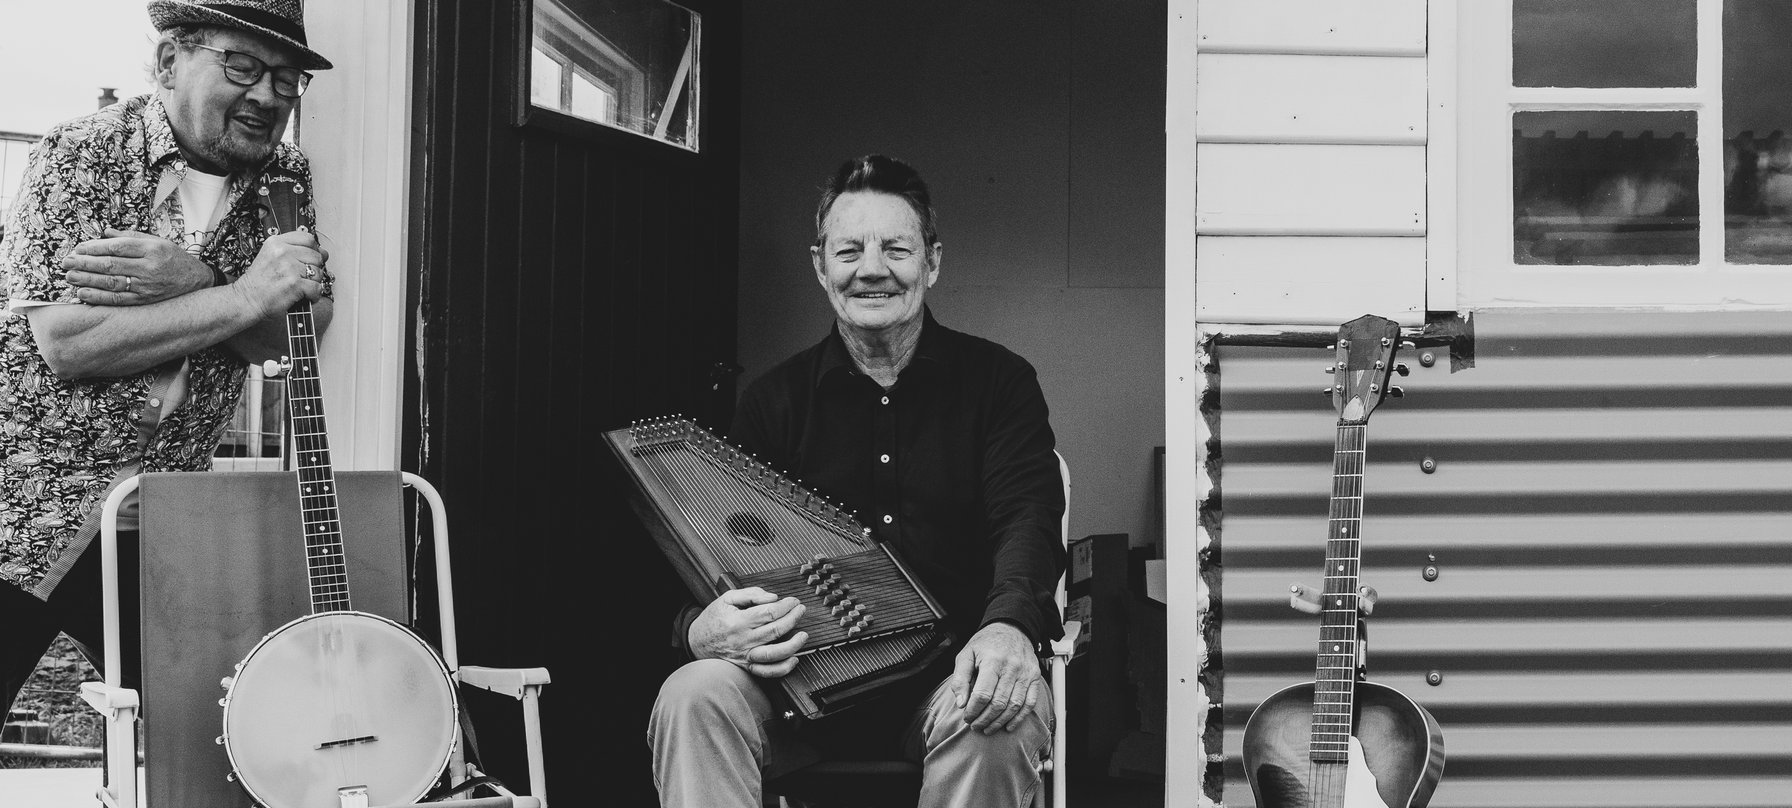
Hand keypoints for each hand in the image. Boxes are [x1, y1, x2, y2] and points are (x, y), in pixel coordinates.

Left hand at [62, 229, 213, 304]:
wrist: (198, 281)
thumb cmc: (174, 258)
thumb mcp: (157, 241)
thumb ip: (130, 236)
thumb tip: (105, 233)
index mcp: (152, 249)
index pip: (116, 247)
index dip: (94, 248)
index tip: (78, 248)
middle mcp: (150, 267)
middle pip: (110, 265)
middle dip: (85, 263)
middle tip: (66, 262)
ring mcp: (147, 286)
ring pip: (111, 283)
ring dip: (87, 280)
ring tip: (70, 277)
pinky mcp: (145, 300)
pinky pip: (118, 300)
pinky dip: (98, 298)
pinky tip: (83, 294)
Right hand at [229, 230, 330, 317]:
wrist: (247, 299)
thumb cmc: (260, 281)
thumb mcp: (271, 256)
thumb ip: (295, 251)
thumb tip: (324, 253)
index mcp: (276, 243)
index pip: (308, 238)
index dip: (313, 250)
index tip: (309, 259)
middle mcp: (282, 252)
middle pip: (316, 255)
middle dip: (314, 268)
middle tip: (302, 277)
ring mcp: (289, 268)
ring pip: (318, 272)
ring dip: (314, 282)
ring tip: (301, 286)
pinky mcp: (294, 284)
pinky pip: (317, 287)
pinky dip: (314, 295)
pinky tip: (304, 295)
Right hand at [688, 587, 808, 677]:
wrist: (696, 641)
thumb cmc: (713, 618)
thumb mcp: (727, 598)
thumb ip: (751, 594)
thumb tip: (773, 597)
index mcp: (738, 621)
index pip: (769, 612)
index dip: (786, 605)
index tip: (793, 601)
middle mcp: (743, 640)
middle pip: (776, 630)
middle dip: (793, 618)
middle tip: (800, 610)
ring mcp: (745, 655)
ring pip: (774, 654)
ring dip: (793, 644)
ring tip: (803, 635)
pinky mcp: (747, 666)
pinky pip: (767, 672)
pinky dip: (783, 668)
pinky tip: (793, 659)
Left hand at [948, 621, 1042, 733]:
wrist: (1012, 628)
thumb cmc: (986, 643)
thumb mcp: (966, 654)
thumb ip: (960, 679)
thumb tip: (961, 703)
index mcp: (993, 660)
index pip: (983, 694)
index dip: (973, 710)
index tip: (967, 717)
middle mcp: (1012, 667)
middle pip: (998, 703)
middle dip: (985, 719)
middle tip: (975, 726)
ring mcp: (1026, 673)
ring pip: (1014, 706)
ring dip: (1000, 721)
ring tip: (988, 728)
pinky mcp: (1035, 677)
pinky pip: (1029, 703)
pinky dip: (1019, 718)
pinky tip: (1008, 725)